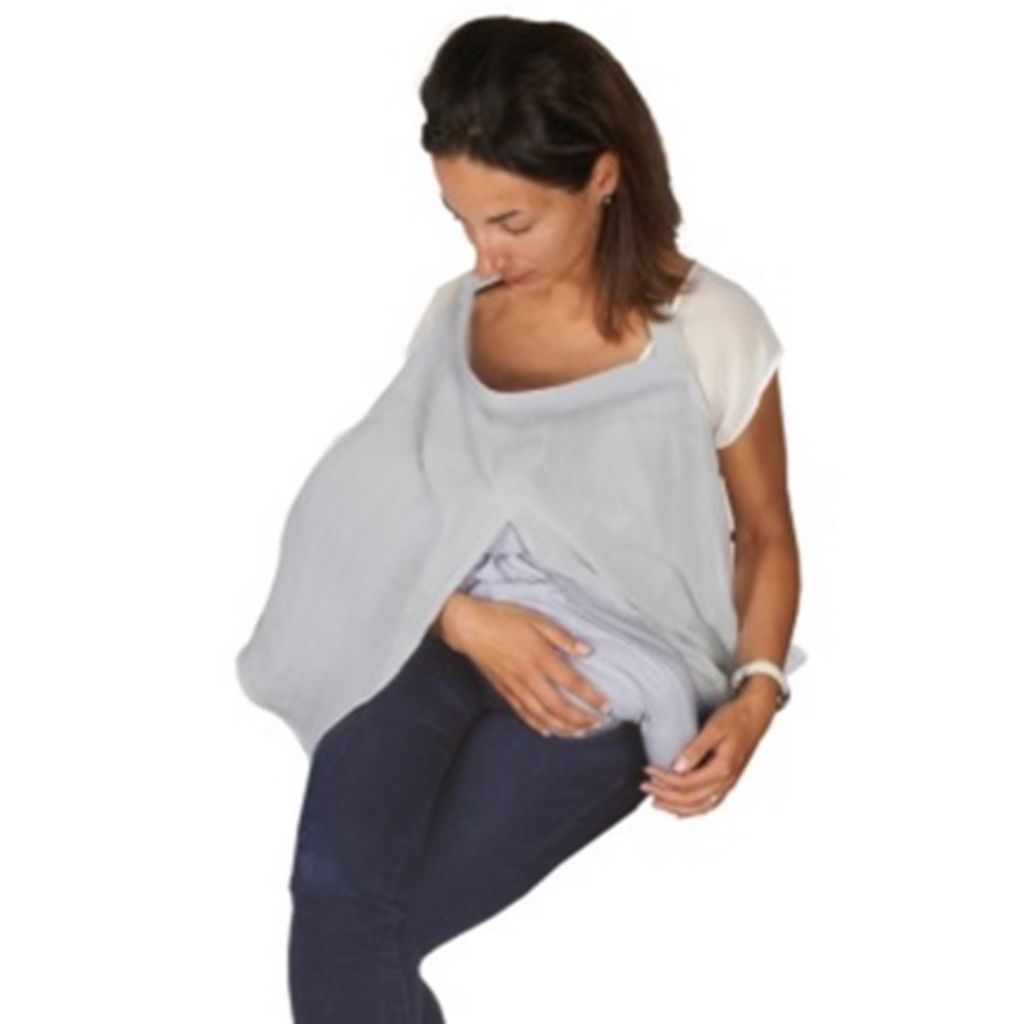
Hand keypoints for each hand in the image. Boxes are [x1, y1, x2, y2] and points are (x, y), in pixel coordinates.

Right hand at [443, 594, 612, 736]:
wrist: (469, 627)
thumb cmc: (503, 618)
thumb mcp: (536, 619)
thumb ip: (562, 636)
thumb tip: (586, 650)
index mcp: (540, 657)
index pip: (572, 683)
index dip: (591, 697)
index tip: (606, 706)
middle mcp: (529, 677)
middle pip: (559, 707)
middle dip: (581, 719)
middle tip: (597, 723)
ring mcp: (515, 686)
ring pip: (542, 716)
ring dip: (563, 727)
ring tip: (580, 733)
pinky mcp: (504, 691)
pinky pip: (523, 714)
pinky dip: (538, 726)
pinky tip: (549, 732)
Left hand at [639, 688, 775, 817]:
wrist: (756, 715)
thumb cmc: (734, 718)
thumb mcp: (714, 728)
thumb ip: (696, 749)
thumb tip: (678, 768)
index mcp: (723, 769)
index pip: (686, 783)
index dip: (664, 779)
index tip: (648, 769)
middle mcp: (727, 782)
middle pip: (690, 799)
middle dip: (665, 795)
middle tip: (644, 786)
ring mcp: (728, 785)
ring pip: (699, 807)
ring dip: (675, 807)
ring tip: (655, 802)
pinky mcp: (728, 782)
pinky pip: (708, 804)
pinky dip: (692, 810)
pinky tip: (679, 812)